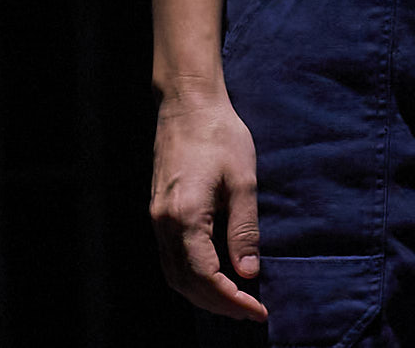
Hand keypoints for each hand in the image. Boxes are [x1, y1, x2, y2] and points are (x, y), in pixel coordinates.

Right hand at [148, 86, 267, 321]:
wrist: (187, 103)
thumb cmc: (219, 135)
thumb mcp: (243, 180)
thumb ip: (244, 230)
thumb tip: (248, 272)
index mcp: (185, 216)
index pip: (206, 277)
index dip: (232, 300)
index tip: (258, 311)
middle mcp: (163, 223)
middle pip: (185, 284)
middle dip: (218, 304)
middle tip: (250, 311)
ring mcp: (156, 218)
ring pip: (174, 275)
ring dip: (202, 294)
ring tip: (234, 300)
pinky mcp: (158, 211)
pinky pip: (170, 258)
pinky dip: (191, 277)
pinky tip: (214, 276)